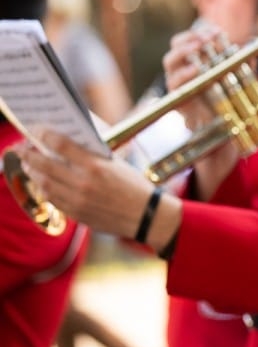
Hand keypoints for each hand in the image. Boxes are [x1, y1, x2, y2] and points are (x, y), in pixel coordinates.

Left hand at [16, 131, 180, 251]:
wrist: (146, 217)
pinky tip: (43, 182)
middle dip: (28, 153)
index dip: (43, 134)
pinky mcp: (76, 214)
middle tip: (22, 148)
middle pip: (44, 164)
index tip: (36, 130)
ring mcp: (78, 200)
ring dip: (33, 171)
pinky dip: (44, 188)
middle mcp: (83, 183)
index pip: (59, 144)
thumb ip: (92, 154)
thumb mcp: (117, 164)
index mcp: (96, 166)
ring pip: (43, 182)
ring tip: (30, 165)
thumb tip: (68, 141)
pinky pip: (52, 199)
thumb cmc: (134, 186)